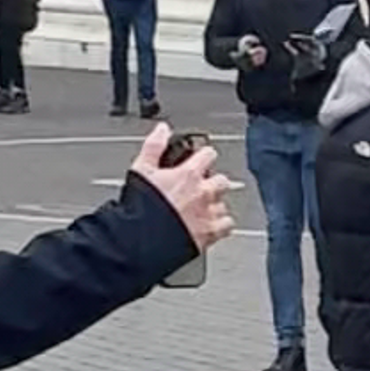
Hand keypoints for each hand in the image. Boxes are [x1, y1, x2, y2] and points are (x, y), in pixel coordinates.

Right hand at [135, 122, 232, 248]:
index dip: (204, 155)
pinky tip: (213, 224)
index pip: (208, 154)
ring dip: (216, 204)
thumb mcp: (142, 170)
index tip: (200, 158)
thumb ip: (154, 146)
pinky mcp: (210, 234)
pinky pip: (227, 226)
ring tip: (204, 207)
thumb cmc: (142, 208)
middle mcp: (203, 193)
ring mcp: (208, 214)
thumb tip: (162, 130)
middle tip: (201, 186)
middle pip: (222, 181)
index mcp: (188, 175)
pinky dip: (222, 224)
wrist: (143, 240)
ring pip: (224, 204)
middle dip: (214, 182)